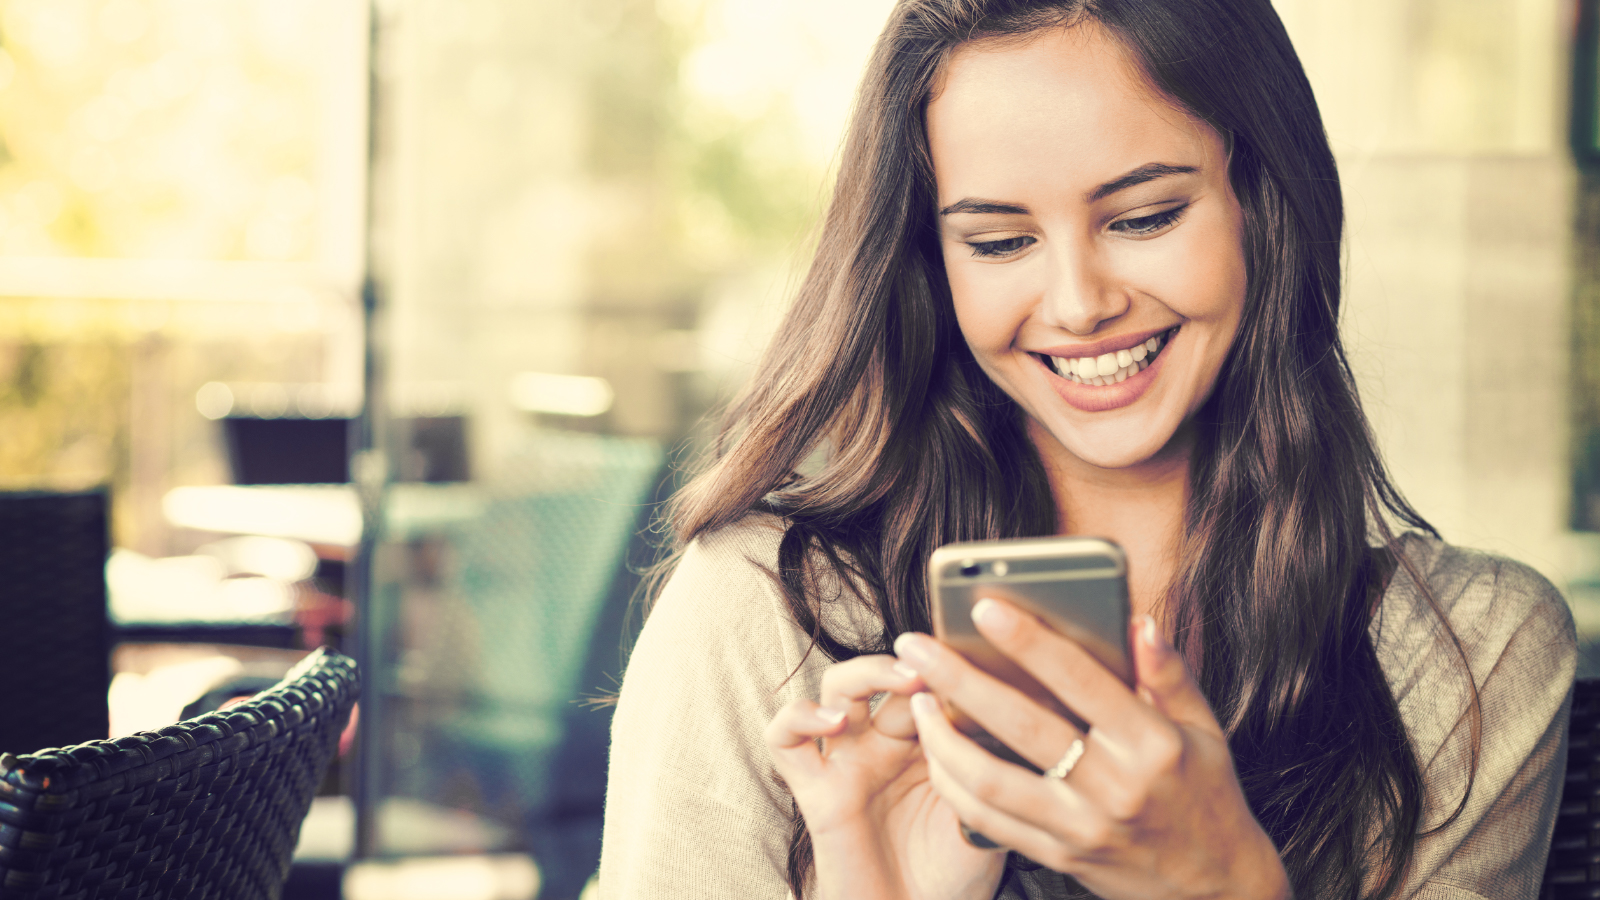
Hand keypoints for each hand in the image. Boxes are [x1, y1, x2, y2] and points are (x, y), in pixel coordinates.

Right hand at [765, 655, 1006, 899]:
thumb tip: (1017, 726)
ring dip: (864, 672)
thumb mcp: (989, 816)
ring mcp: (849, 761)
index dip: (949, 666)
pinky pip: (785, 740)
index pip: (932, 682)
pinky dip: (798, 718)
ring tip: (900, 679)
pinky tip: (831, 722)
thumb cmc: (955, 876)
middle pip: (885, 672)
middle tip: (938, 664)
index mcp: (930, 741)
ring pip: (837, 686)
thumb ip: (992, 773)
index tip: (977, 660)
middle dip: (913, 661)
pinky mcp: (816, 789)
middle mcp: (886, 743)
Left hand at [894, 601, 1290, 899]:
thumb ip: (1167, 674)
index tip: (984, 606)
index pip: (1081, 680)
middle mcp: (1114, 786)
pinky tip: (936, 753)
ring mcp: (1083, 826)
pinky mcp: (1060, 856)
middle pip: (1021, 724)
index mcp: (1151, 744)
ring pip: (992, 780)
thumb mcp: (1204, 730)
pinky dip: (954, 784)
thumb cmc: (1206, 796)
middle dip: (959, 680)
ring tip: (916, 700)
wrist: (1216, 889)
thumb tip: (1138, 621)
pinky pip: (990, 820)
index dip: (1029, 640)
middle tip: (915, 645)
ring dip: (943, 738)